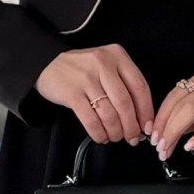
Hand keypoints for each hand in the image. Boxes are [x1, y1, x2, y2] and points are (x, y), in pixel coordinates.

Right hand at [33, 43, 154, 143]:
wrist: (46, 63)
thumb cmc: (80, 68)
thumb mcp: (105, 64)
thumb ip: (123, 83)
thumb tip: (140, 116)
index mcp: (117, 56)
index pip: (140, 86)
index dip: (146, 110)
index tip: (147, 126)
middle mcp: (103, 64)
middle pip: (125, 103)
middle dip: (131, 126)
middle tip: (132, 137)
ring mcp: (86, 78)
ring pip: (109, 113)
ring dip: (115, 131)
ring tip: (115, 137)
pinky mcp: (72, 93)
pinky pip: (90, 119)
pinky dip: (98, 132)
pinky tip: (100, 136)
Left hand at [148, 68, 193, 157]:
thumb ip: (186, 118)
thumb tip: (163, 131)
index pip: (174, 95)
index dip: (160, 116)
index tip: (152, 133)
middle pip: (180, 104)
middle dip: (164, 128)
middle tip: (158, 146)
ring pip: (190, 112)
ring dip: (174, 132)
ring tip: (168, 148)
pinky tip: (190, 146)